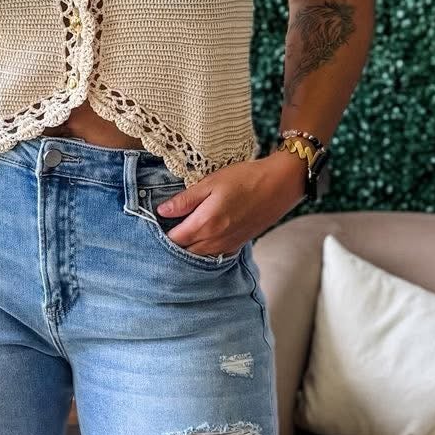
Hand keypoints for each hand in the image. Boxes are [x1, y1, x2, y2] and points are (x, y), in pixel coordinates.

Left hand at [153, 152, 307, 255]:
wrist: (279, 185)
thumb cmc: (245, 179)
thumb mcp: (211, 182)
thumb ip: (185, 199)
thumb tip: (161, 210)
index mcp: (206, 223)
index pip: (174, 239)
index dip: (161, 233)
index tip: (155, 224)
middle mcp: (215, 240)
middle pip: (184, 251)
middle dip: (173, 243)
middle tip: (164, 229)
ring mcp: (227, 245)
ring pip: (199, 255)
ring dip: (188, 248)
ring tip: (181, 233)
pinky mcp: (237, 244)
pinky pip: (214, 254)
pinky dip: (203, 249)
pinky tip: (201, 237)